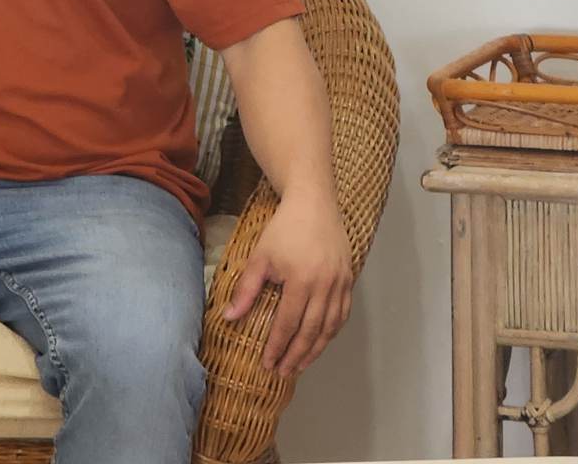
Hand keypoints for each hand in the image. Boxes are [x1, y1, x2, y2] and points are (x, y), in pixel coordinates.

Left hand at [221, 190, 352, 375]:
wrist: (314, 202)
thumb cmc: (284, 228)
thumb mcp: (260, 257)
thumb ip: (246, 290)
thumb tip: (229, 318)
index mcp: (300, 280)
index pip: (288, 324)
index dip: (277, 347)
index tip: (267, 364)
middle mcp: (324, 284)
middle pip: (311, 331)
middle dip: (296, 356)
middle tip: (283, 373)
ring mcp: (340, 282)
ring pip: (330, 326)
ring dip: (316, 349)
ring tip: (301, 365)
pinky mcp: (348, 277)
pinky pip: (342, 312)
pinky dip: (332, 331)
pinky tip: (321, 341)